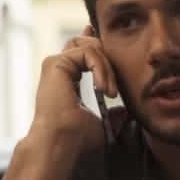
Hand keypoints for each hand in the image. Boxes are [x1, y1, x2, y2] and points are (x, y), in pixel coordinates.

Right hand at [30, 26, 121, 153]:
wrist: (61, 143)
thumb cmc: (76, 141)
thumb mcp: (101, 125)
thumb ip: (111, 115)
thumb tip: (124, 112)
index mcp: (65, 81)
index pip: (81, 53)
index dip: (94, 42)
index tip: (104, 36)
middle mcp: (58, 70)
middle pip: (85, 42)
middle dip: (107, 55)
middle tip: (112, 88)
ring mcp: (55, 65)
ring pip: (90, 46)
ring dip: (107, 67)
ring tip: (110, 93)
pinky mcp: (56, 63)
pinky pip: (88, 51)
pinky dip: (101, 68)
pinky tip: (104, 89)